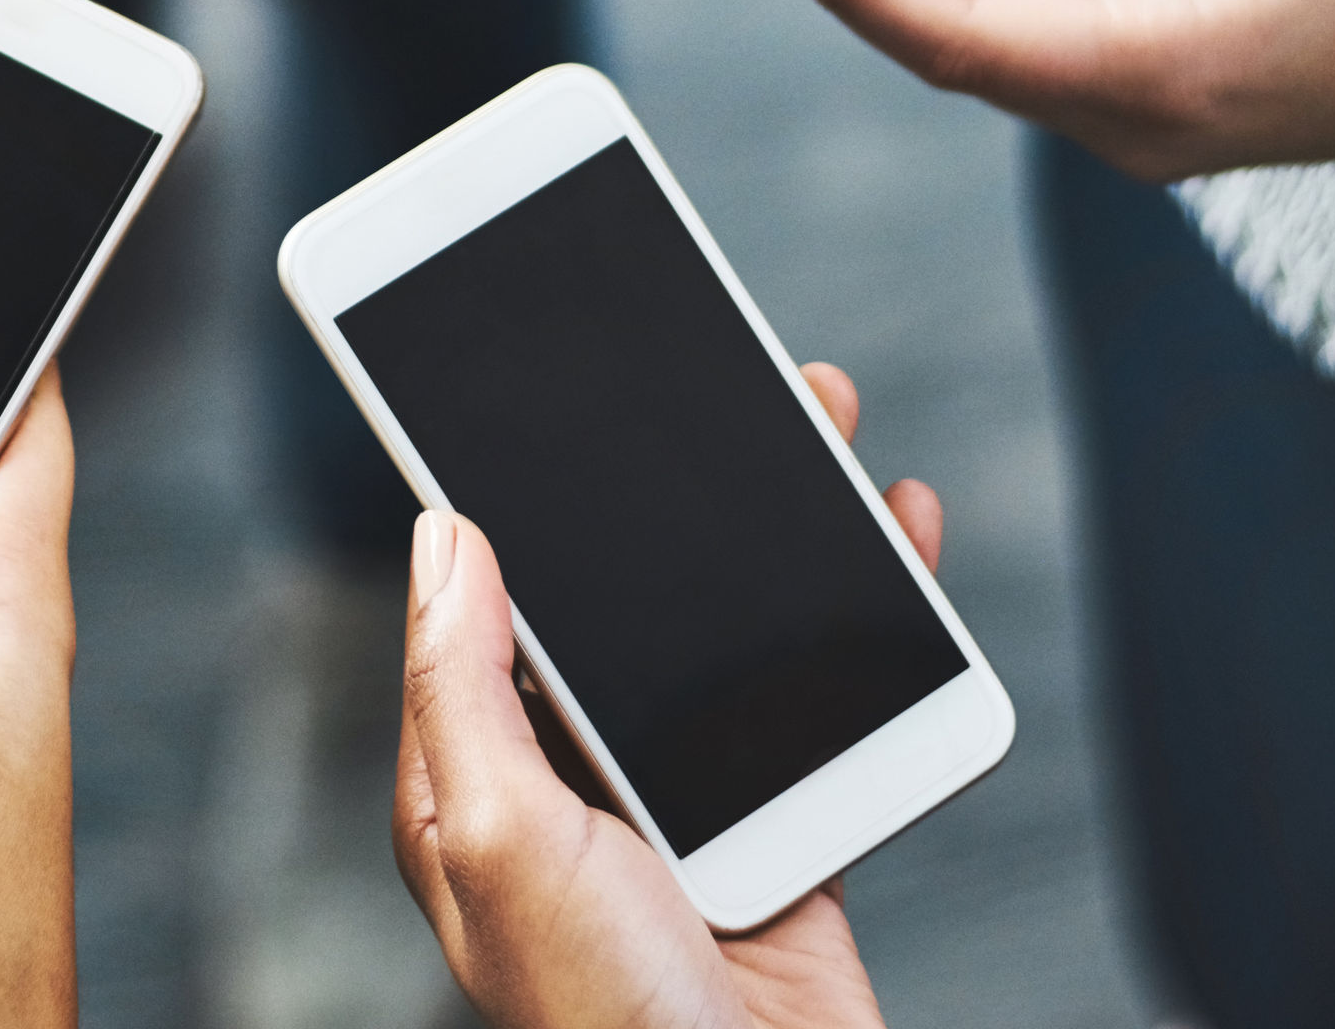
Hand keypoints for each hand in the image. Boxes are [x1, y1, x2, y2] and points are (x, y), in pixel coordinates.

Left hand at [398, 361, 939, 1028]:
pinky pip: (819, 701)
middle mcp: (566, 791)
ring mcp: (676, 814)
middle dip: (664, 482)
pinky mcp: (780, 840)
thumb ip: (465, 684)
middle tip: (715, 370)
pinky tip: (892, 543)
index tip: (525, 379)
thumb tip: (442, 534)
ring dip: (777, 528)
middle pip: (618, 597)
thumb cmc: (604, 1023)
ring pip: (725, 634)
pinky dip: (863, 620)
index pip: (477, 603)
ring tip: (816, 421)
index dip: (500, 489)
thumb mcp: (498, 836)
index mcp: (472, 784)